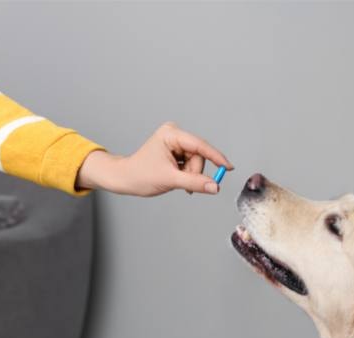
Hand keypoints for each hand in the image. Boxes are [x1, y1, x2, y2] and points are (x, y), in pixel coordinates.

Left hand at [76, 122, 232, 195]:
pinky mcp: (176, 151)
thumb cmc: (140, 175)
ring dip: (191, 174)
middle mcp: (174, 135)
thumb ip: (195, 183)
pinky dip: (188, 174)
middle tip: (187, 184)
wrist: (125, 179)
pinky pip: (191, 163)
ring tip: (177, 182)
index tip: (228, 167)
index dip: (216, 157)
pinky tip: (178, 178)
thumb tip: (215, 186)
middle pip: (199, 155)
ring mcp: (175, 142)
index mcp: (171, 134)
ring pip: (197, 161)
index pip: (200, 145)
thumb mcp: (170, 180)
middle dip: (195, 171)